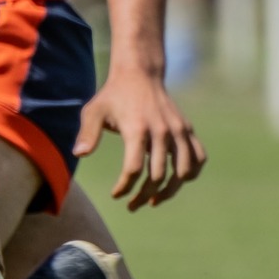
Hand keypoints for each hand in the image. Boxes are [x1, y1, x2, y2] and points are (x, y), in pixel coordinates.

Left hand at [73, 64, 205, 210]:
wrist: (140, 74)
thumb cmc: (113, 96)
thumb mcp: (94, 111)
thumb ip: (87, 133)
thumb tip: (79, 154)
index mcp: (137, 129)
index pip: (134, 170)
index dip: (125, 187)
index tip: (116, 195)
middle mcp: (161, 131)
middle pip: (158, 176)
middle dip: (144, 195)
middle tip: (133, 205)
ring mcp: (178, 130)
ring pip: (183, 172)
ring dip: (169, 191)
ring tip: (154, 199)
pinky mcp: (187, 129)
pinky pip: (198, 157)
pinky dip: (190, 172)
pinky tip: (176, 180)